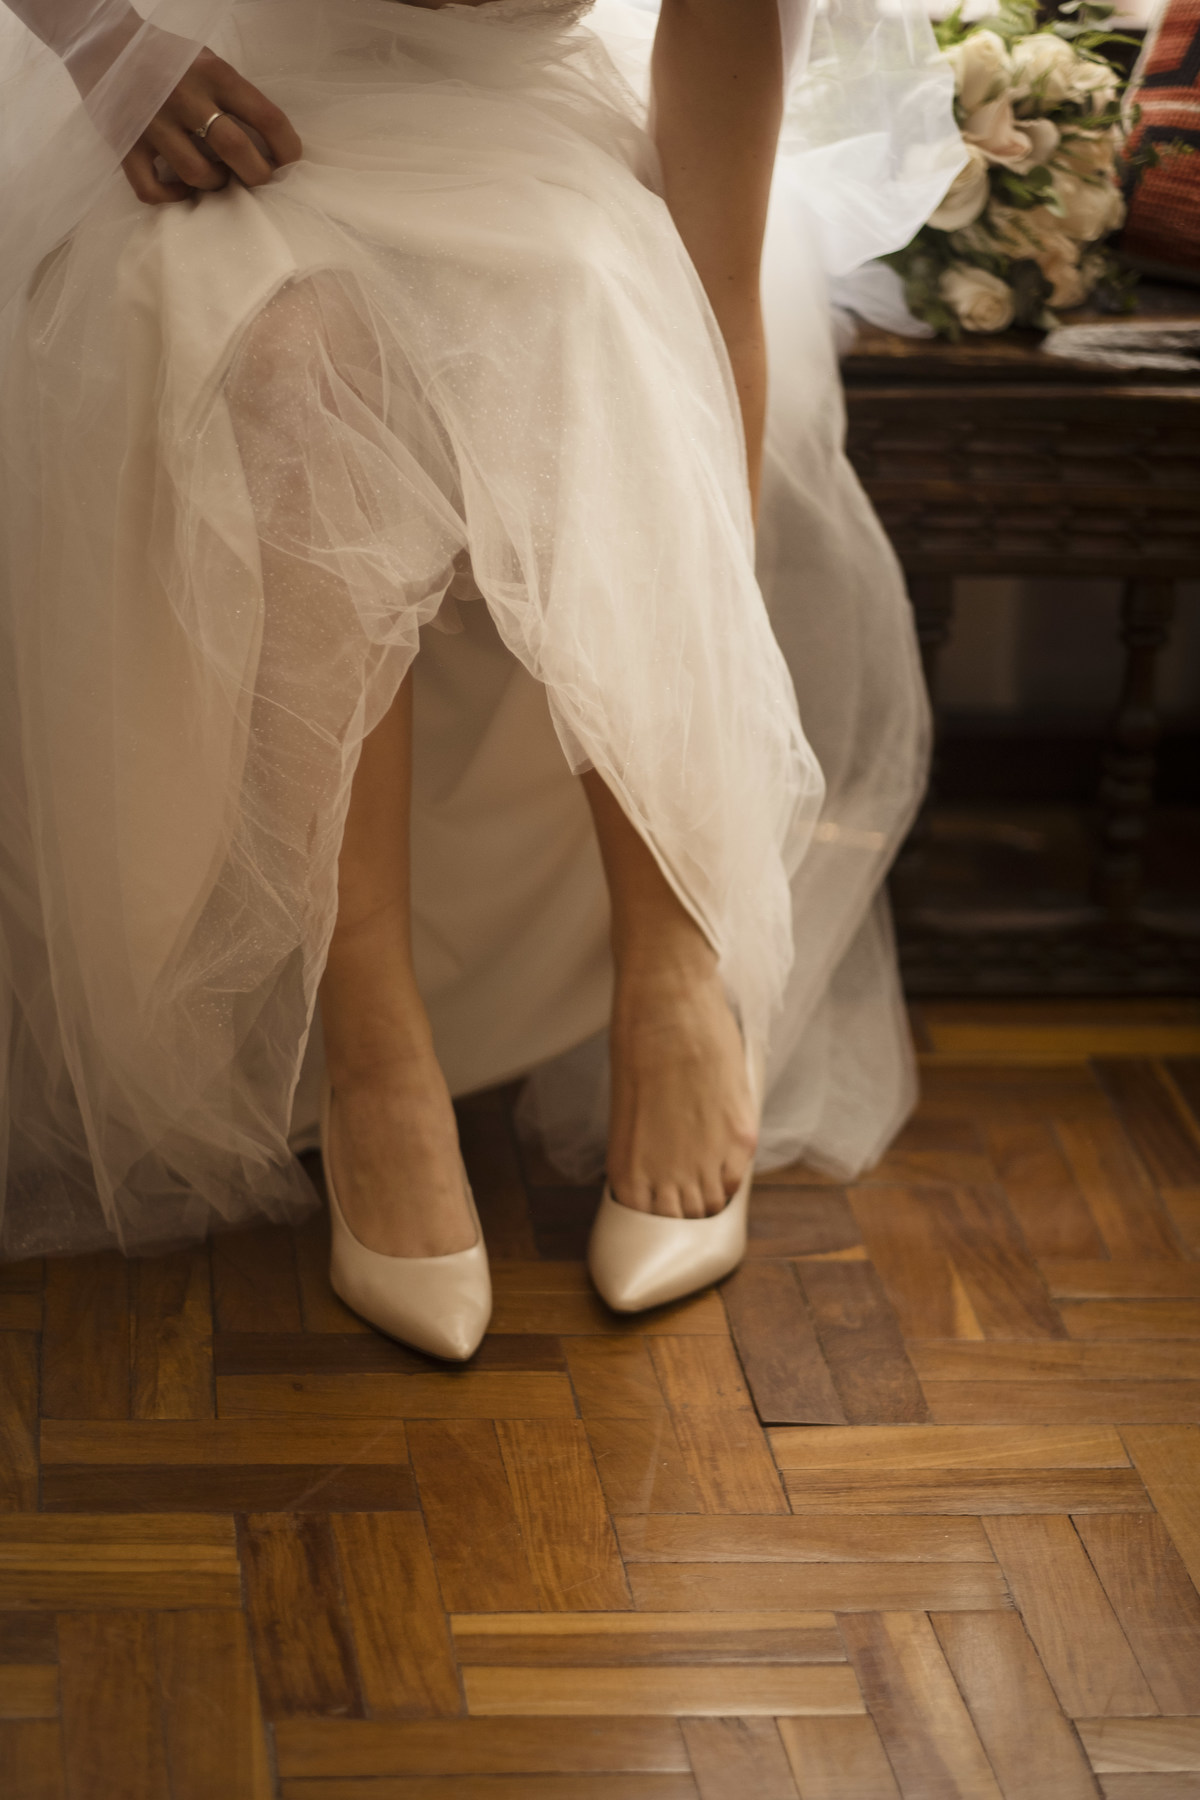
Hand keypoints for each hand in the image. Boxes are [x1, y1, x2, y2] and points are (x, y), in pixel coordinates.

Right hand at [120, 47, 301, 204]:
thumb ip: (234, 96)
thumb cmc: (169, 59)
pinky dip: (171, 197)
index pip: (267, 117)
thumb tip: (269, 144)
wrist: (104, 42)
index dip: (288, 149)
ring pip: (197, 175)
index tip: (290, 164)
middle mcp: (185, 97)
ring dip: (216, 185)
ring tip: (216, 178)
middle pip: (236, 150)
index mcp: (214, 74)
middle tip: (257, 180)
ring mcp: (153, 123)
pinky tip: (180, 189)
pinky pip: (152, 189)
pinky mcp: (126, 144)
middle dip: (258, 175)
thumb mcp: (208, 63)